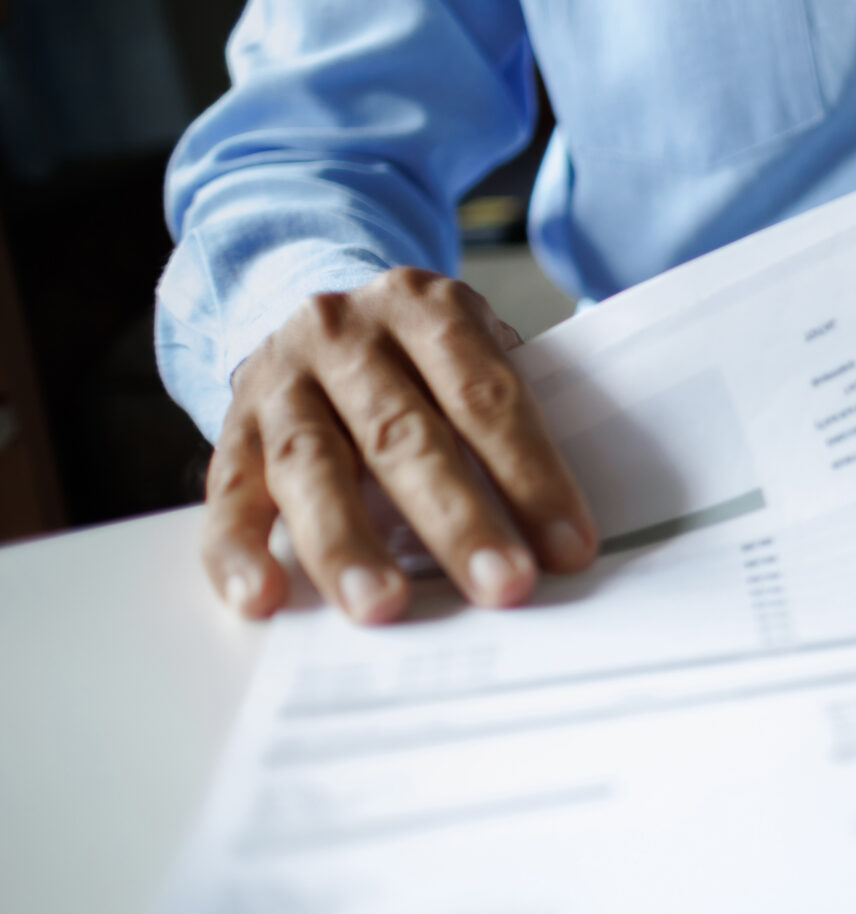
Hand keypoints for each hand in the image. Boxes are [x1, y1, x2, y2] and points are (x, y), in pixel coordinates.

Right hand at [202, 267, 596, 623]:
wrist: (312, 314)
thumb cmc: (422, 360)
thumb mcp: (470, 353)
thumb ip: (505, 420)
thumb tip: (558, 533)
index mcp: (426, 307)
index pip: (486, 396)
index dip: (532, 475)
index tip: (569, 549)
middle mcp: (344, 334)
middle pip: (403, 433)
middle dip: (457, 519)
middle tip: (502, 585)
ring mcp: (279, 379)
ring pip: (313, 464)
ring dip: (348, 544)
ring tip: (381, 606)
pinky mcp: (231, 428)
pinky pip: (228, 493)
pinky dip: (238, 551)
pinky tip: (259, 599)